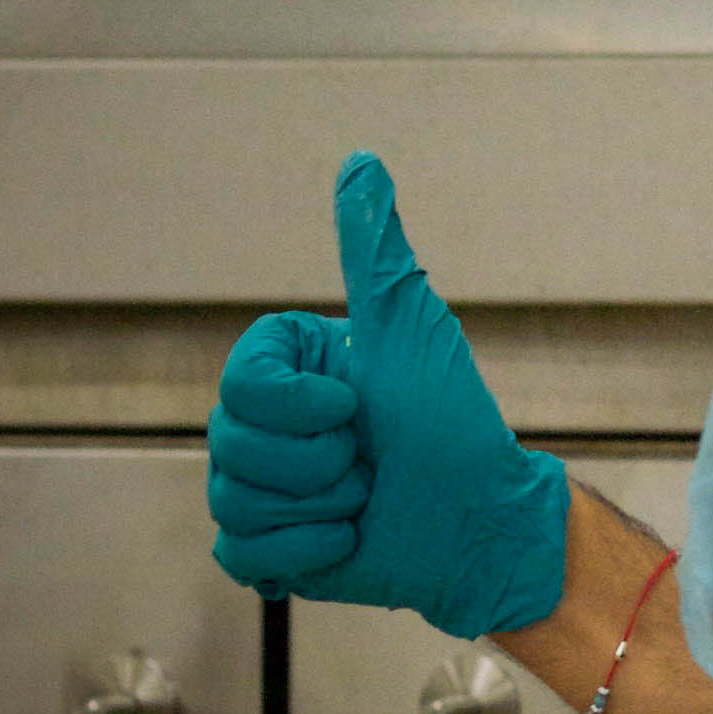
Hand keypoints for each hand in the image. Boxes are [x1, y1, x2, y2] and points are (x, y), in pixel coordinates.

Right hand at [205, 152, 569, 638]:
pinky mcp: (266, 550)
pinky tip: (347, 538)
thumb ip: (374, 251)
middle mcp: (261, 426)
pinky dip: (305, 552)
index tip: (358, 403)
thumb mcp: (411, 328)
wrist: (482, 521)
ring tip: (365, 495)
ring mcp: (259, 490)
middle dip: (320, 460)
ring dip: (320, 506)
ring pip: (235, 501)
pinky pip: (241, 554)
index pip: (240, 383)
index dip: (301, 404)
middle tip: (370, 456)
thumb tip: (363, 159)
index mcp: (287, 372)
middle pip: (230, 444)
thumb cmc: (454, 422)